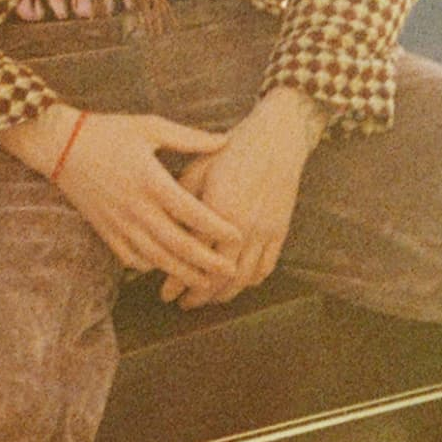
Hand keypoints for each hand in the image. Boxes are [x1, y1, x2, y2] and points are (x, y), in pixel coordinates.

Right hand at [0, 106, 241, 287]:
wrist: (60, 146)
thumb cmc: (108, 132)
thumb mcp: (150, 126)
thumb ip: (189, 138)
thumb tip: (224, 141)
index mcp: (151, 181)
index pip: (192, 212)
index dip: (217, 227)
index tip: (238, 236)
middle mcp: (136, 208)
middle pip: (178, 244)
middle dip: (206, 261)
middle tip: (230, 270)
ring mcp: (119, 223)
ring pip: (156, 257)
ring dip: (182, 272)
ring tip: (205, 282)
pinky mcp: (105, 230)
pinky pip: (130, 258)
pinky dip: (149, 267)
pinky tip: (164, 269)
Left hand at [160, 89, 327, 308]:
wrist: (277, 138)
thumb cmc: (232, 149)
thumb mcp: (199, 168)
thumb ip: (181, 200)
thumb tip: (162, 228)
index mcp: (218, 210)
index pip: (193, 256)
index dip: (176, 280)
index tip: (164, 293)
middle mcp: (242, 227)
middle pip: (218, 276)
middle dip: (198, 295)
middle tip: (183, 303)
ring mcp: (264, 232)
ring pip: (242, 278)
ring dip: (224, 294)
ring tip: (208, 299)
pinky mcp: (280, 231)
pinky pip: (266, 267)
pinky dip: (251, 281)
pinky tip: (239, 284)